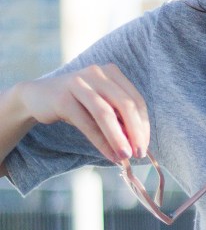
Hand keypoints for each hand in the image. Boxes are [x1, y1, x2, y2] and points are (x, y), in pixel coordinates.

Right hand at [18, 63, 149, 162]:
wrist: (38, 97)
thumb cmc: (76, 104)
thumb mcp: (100, 109)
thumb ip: (118, 121)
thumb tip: (137, 145)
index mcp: (111, 73)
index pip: (136, 100)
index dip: (143, 125)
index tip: (144, 147)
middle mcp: (97, 73)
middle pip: (125, 104)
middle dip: (136, 132)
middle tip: (140, 154)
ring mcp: (79, 83)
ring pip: (105, 113)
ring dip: (118, 137)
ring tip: (125, 156)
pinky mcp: (63, 97)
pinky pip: (87, 123)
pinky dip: (100, 141)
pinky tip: (109, 155)